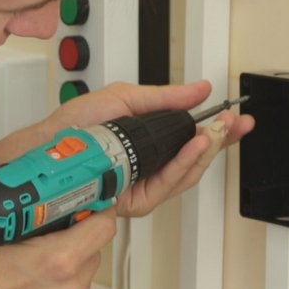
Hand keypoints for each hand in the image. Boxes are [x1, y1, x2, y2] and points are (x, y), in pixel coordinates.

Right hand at [0, 208, 115, 288]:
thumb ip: (29, 212)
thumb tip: (43, 195)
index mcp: (58, 260)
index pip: (103, 228)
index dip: (98, 213)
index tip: (93, 209)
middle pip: (93, 255)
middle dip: (78, 244)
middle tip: (53, 239)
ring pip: (82, 283)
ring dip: (68, 274)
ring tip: (35, 271)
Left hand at [40, 81, 254, 216]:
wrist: (51, 146)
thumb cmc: (77, 127)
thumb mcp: (126, 98)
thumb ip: (166, 97)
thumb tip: (198, 89)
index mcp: (150, 141)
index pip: (192, 138)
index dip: (219, 130)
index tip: (237, 118)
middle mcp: (150, 165)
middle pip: (196, 158)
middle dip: (220, 140)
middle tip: (234, 123)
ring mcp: (144, 184)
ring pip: (187, 174)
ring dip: (205, 152)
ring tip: (215, 133)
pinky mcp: (135, 199)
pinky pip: (168, 185)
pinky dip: (183, 166)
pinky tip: (193, 148)